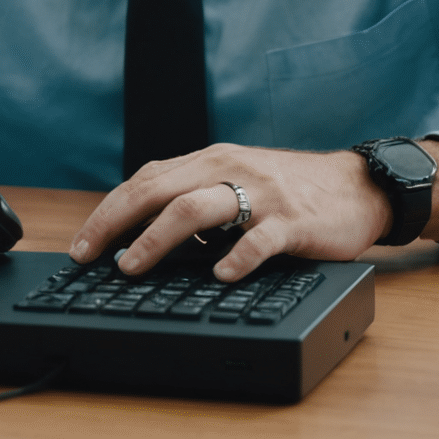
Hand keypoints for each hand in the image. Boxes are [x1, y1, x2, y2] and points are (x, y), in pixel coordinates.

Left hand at [69, 144, 390, 281]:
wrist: (357, 187)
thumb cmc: (291, 193)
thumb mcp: (237, 185)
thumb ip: (197, 201)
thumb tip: (143, 238)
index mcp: (211, 162)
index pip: (146, 180)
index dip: (108, 212)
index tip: (81, 244)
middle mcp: (229, 171)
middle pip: (159, 190)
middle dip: (115, 223)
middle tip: (88, 256)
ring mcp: (261, 195)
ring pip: (197, 208)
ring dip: (157, 238)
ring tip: (132, 266)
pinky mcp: (294, 221)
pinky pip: (260, 238)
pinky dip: (236, 258)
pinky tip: (219, 277)